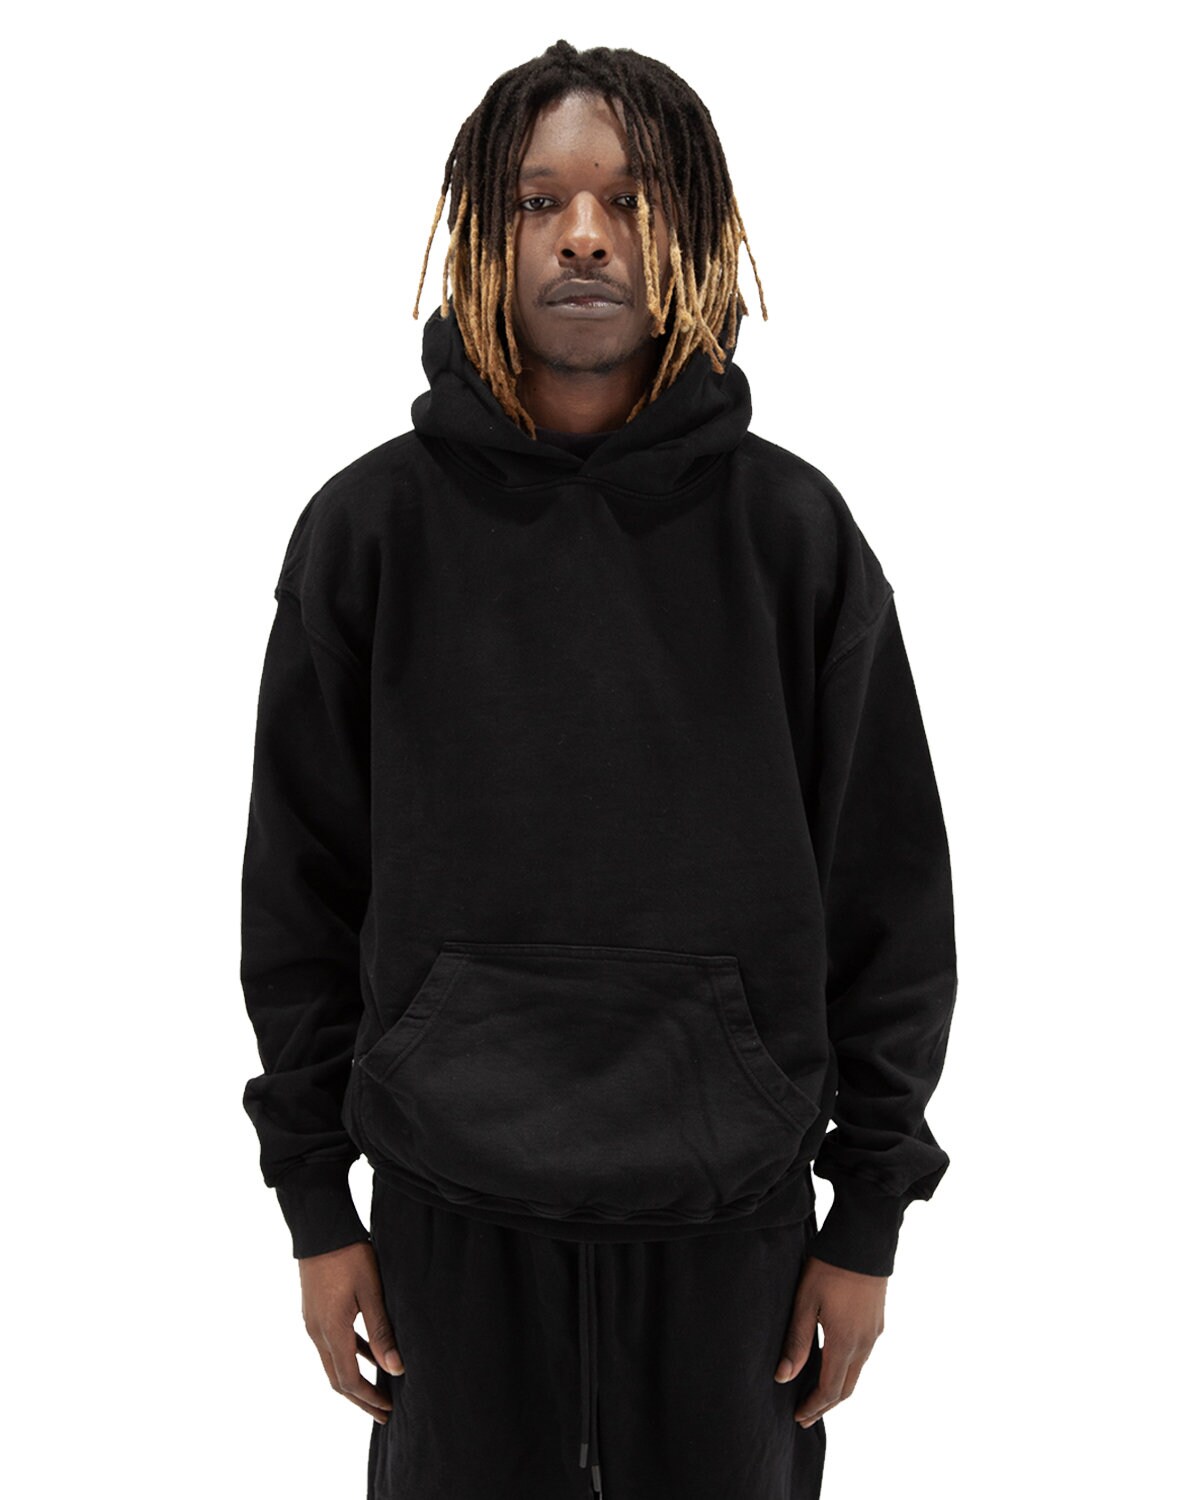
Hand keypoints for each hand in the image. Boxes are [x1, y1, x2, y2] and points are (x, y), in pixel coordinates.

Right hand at [299, 1239, 404, 1423]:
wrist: (321, 1227)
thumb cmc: (349, 1255)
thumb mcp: (371, 1292)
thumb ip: (381, 1331)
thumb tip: (395, 1369)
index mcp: (331, 1331)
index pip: (348, 1380)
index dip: (369, 1398)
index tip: (389, 1409)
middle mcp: (317, 1332)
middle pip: (337, 1379)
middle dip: (361, 1399)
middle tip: (383, 1413)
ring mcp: (313, 1322)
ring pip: (333, 1363)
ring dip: (354, 1380)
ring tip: (378, 1390)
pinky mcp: (315, 1312)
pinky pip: (332, 1344)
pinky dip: (349, 1355)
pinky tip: (368, 1354)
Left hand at [774, 1254, 887, 1427]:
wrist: (863, 1242)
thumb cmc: (829, 1268)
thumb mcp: (805, 1303)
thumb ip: (797, 1342)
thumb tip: (783, 1378)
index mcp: (845, 1344)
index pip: (829, 1390)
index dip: (813, 1407)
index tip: (797, 1417)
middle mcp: (864, 1345)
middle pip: (846, 1389)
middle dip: (825, 1405)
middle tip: (805, 1416)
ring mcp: (873, 1334)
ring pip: (856, 1374)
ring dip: (837, 1389)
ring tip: (817, 1396)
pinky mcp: (877, 1323)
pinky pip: (862, 1358)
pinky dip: (847, 1371)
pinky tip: (834, 1364)